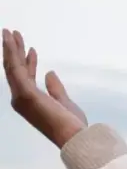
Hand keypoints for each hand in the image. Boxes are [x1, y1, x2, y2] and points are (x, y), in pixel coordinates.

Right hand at [3, 29, 87, 147]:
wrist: (75, 136)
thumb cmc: (72, 124)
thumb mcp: (64, 101)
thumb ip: (55, 88)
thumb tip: (49, 73)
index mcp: (31, 101)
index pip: (27, 77)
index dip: (29, 62)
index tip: (32, 49)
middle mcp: (22, 99)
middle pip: (15, 70)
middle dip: (14, 51)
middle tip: (12, 33)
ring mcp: (21, 97)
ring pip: (12, 67)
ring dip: (10, 48)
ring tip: (9, 32)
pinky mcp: (25, 93)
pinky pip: (15, 69)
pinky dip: (12, 53)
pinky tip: (11, 41)